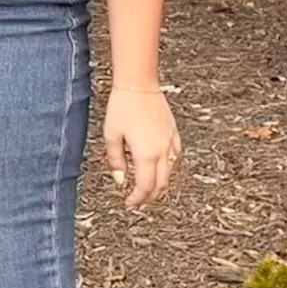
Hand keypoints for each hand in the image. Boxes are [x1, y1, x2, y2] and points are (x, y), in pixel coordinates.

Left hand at [103, 88, 180, 208]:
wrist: (139, 84)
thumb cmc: (122, 108)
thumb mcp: (111, 135)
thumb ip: (116, 160)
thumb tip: (120, 180)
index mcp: (146, 155)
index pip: (145, 186)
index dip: (138, 198)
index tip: (129, 203)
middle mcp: (162, 151)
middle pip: (161, 184)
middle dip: (150, 196)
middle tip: (139, 201)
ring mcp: (170, 142)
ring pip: (170, 172)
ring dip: (160, 183)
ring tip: (148, 187)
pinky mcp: (173, 132)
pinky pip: (174, 157)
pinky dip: (168, 167)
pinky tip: (159, 167)